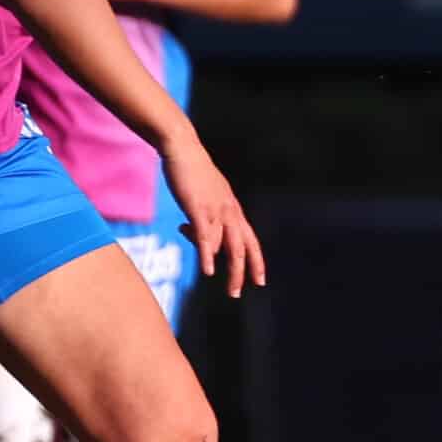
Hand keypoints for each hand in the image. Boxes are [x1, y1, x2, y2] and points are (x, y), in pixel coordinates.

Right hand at [160, 133, 265, 297]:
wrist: (182, 148)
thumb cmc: (191, 172)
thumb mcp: (202, 197)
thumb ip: (201, 217)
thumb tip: (192, 235)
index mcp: (232, 208)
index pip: (250, 239)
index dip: (256, 261)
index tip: (260, 281)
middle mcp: (229, 211)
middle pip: (243, 247)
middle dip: (243, 273)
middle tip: (238, 293)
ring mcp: (215, 209)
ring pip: (227, 245)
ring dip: (227, 268)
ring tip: (223, 284)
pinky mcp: (198, 208)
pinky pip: (206, 236)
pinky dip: (207, 255)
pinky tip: (208, 271)